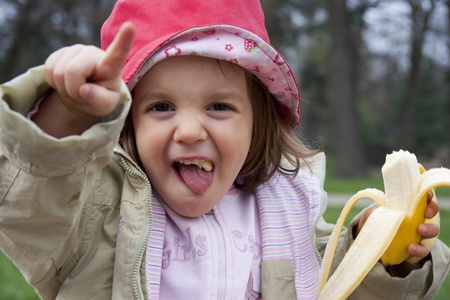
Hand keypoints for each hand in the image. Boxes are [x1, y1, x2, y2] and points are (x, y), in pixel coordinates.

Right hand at [33, 22, 134, 136]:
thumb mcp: (105, 106)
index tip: (130, 26)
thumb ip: (98, 100)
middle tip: (81, 94)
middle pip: (72, 71)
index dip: (123, 40)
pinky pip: (48, 69)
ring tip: (75, 88)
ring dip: (63, 87)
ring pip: (58, 72)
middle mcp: (93, 53)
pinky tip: (65, 82)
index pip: (117, 53)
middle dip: (73, 90)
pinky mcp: (61, 52)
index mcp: (111, 66)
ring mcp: (76, 50)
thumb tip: (84, 90)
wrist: (83, 96)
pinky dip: (54, 82)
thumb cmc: (99, 99)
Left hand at [356, 190, 438, 261]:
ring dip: (429, 229)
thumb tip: (376, 210)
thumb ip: (374, 212)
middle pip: (432, 211)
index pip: (422, 197)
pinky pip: (423, 249)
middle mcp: (417, 218)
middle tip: (426, 214)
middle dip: (432, 210)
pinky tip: (411, 248)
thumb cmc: (377, 223)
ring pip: (433, 230)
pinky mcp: (417, 249)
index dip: (426, 194)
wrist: (374, 244)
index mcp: (408, 206)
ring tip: (420, 230)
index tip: (426, 195)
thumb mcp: (373, 215)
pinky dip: (419, 249)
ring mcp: (419, 234)